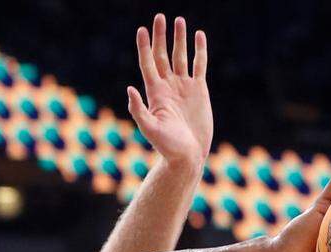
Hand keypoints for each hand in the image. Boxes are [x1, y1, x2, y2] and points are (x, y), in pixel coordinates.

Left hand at [127, 14, 211, 167]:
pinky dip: (200, 51)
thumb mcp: (150, 129)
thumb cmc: (167, 146)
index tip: (142, 30)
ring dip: (179, 39)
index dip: (144, 47)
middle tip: (160, 17)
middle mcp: (168, 86)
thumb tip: (130, 89)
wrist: (188, 155)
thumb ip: (139, 109)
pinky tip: (199, 36)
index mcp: (155, 93)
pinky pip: (199, 66)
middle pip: (162, 55)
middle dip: (161, 37)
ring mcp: (183, 87)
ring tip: (179, 20)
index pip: (147, 64)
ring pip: (180, 57)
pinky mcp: (199, 90)